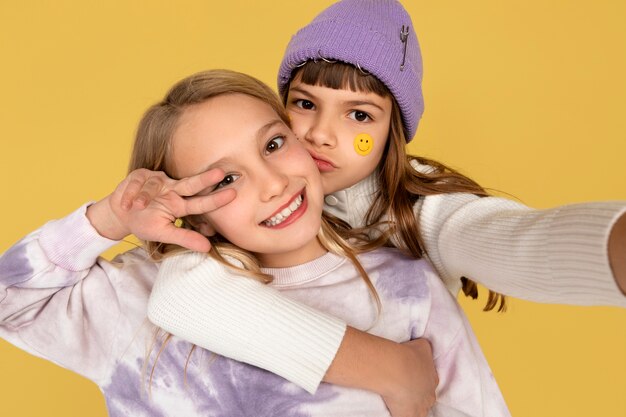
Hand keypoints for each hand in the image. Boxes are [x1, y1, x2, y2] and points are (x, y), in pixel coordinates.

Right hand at [86, 168, 234, 250]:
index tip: (233, 195)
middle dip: (204, 179)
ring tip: (137, 206)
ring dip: (145, 196)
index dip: (215, 199)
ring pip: (155, 184)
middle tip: (220, 173)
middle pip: (190, 184)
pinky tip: (127, 203)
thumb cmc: (145, 223)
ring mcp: (157, 180)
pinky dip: (131, 193)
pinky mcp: (140, 175)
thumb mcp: (163, 233)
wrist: (120, 213)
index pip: (200, 203)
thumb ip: (184, 238)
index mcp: (180, 204)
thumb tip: (207, 248)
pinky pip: (137, 182)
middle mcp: (172, 189)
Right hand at [323, 328, 436, 416]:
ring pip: (420, 410)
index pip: (429, 382)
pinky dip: (401, 414)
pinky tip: (395, 410)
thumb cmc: (408, 355)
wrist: (397, 369)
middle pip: (426, 397)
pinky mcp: (409, 416)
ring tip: (399, 400)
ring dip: (411, 406)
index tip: (410, 376)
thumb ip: (425, 348)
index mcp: (433, 378)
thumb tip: (424, 346)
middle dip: (418, 394)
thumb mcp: (421, 344)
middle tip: (404, 388)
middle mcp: (430, 395)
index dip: (420, 379)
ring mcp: (421, 408)